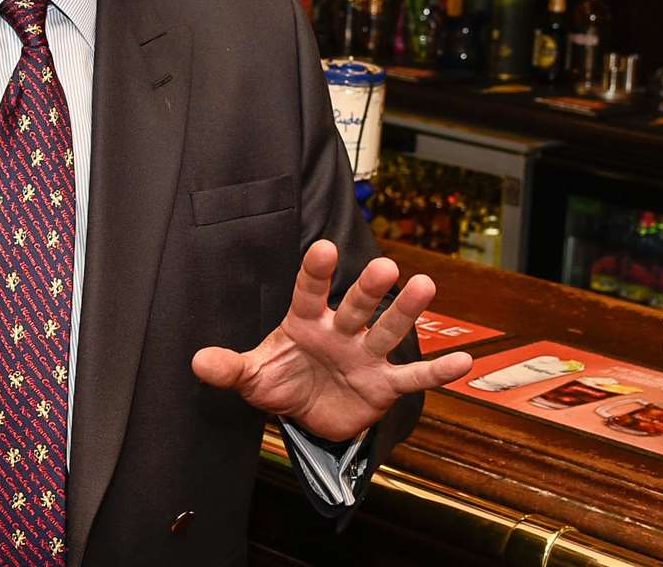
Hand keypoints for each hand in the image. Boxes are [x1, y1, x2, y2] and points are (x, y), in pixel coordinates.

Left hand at [191, 239, 472, 441]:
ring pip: (388, 331)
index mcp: (305, 321)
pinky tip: (464, 362)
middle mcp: (341, 331)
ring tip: (424, 287)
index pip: (309, 292)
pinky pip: (413, 377)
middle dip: (368, 289)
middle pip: (356, 306)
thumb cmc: (282, 381)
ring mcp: (366, 356)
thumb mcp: (252, 376)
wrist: (309, 414)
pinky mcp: (384, 385)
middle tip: (384, 266)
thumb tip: (198, 361)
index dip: (316, 272)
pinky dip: (437, 371)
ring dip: (406, 312)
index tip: (322, 248)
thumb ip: (229, 368)